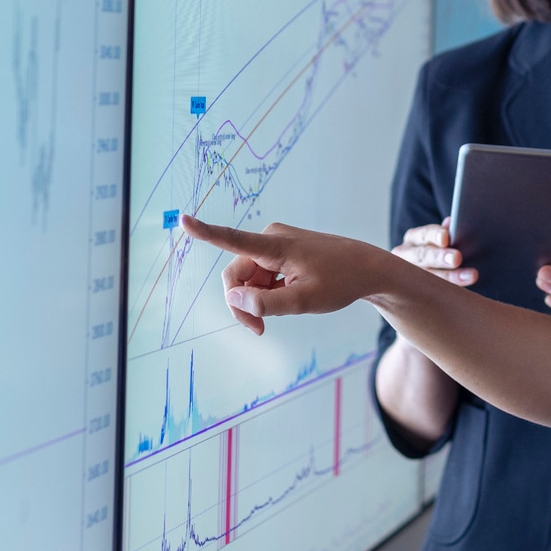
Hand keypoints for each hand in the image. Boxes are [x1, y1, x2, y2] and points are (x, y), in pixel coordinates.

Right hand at [181, 214, 391, 334]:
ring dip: (255, 300)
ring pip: (248, 279)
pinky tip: (286, 300)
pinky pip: (260, 276)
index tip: (183, 219)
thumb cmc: (340, 282)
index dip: (206, 232)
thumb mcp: (304, 301)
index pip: (233, 239)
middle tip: (259, 331)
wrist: (367, 268)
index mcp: (275, 245)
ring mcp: (275, 244)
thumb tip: (234, 299)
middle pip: (236, 275)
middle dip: (242, 303)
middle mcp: (270, 239)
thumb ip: (266, 303)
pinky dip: (265, 293)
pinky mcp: (280, 251)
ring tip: (274, 319)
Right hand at [393, 219, 476, 285]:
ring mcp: (410, 275)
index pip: (424, 234)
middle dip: (440, 257)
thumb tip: (452, 223)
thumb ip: (446, 232)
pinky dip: (449, 290)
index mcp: (413, 238)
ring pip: (428, 277)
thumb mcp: (439, 238)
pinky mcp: (417, 291)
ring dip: (451, 277)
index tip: (446, 237)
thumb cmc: (436, 249)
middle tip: (457, 258)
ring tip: (471, 276)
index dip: (435, 235)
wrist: (418, 274)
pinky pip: (433, 291)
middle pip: (423, 256)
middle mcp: (406, 256)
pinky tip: (463, 292)